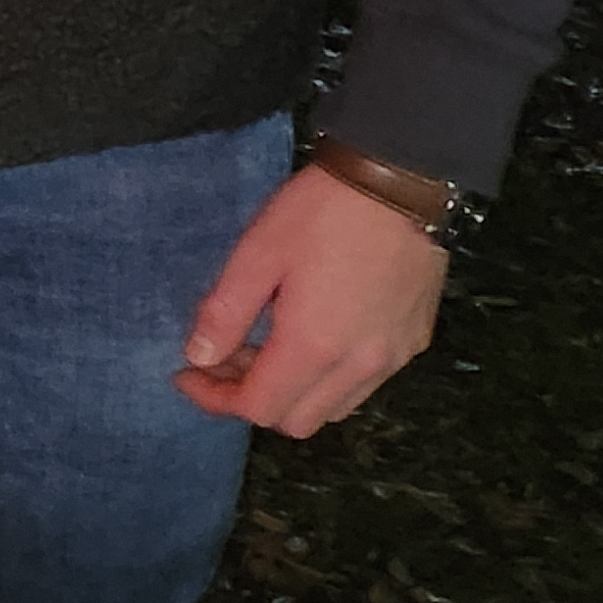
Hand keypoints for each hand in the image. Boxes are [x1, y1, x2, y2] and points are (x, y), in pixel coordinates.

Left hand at [175, 165, 446, 437]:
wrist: (402, 181)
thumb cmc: (321, 213)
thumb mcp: (258, 254)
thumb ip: (225, 313)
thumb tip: (198, 357)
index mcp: (314, 347)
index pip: (259, 408)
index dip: (214, 399)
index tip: (187, 372)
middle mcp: (360, 367)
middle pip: (296, 421)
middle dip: (251, 399)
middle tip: (225, 356)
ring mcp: (394, 358)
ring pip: (334, 408)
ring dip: (292, 392)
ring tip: (266, 345)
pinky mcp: (415, 341)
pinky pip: (364, 385)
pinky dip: (329, 379)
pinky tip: (313, 336)